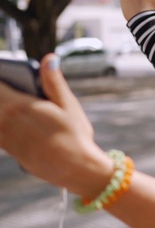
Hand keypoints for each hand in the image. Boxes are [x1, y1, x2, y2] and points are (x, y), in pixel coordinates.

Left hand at [0, 54, 111, 196]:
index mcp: (18, 106)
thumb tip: (49, 59)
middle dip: (1, 91)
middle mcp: (4, 120)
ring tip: (13, 103)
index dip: (1, 73)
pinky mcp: (6, 147)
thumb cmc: (75, 136)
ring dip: (2, 106)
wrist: (74, 169)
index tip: (5, 69)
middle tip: (12, 87)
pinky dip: (2, 121)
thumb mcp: (68, 105)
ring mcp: (3, 136)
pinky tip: (11, 116)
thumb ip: (53, 82)